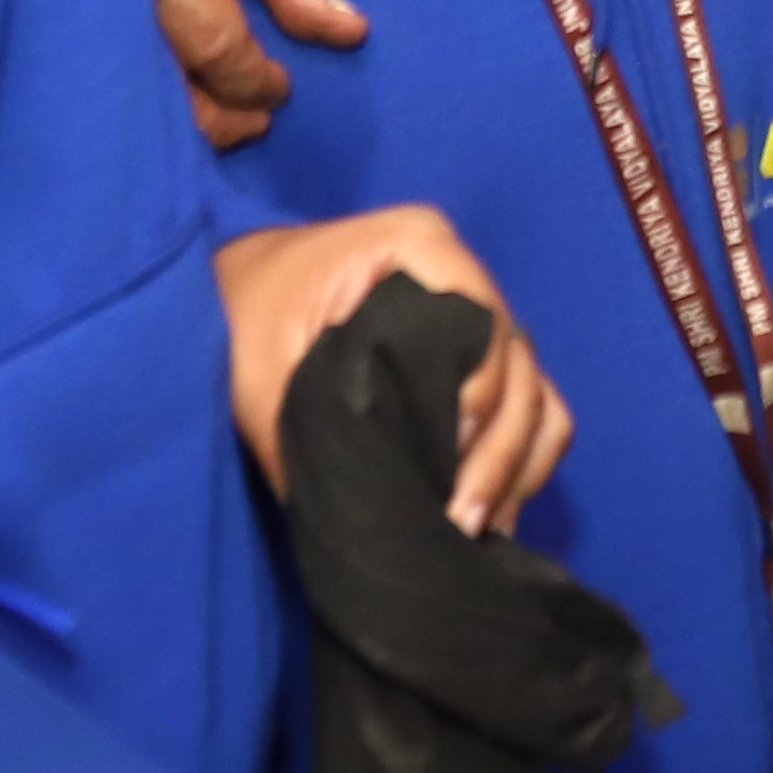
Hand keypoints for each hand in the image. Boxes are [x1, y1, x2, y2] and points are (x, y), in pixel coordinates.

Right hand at [125, 0, 363, 148]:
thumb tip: (342, 30)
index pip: (216, 47)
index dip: (255, 81)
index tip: (280, 91)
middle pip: (161, 87)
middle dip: (213, 117)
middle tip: (252, 119)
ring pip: (120, 83)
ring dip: (169, 108)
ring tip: (211, 104)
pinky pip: (83, 57)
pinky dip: (126, 79)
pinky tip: (153, 79)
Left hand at [212, 212, 569, 530]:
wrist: (237, 293)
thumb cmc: (245, 316)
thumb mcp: (259, 372)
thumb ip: (300, 437)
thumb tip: (357, 524)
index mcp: (417, 246)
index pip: (482, 317)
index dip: (480, 388)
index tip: (449, 452)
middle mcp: (463, 273)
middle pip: (518, 364)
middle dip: (500, 449)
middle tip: (458, 518)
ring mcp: (477, 317)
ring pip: (535, 392)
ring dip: (517, 464)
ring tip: (477, 527)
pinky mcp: (475, 359)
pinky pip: (532, 407)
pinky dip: (523, 460)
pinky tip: (492, 512)